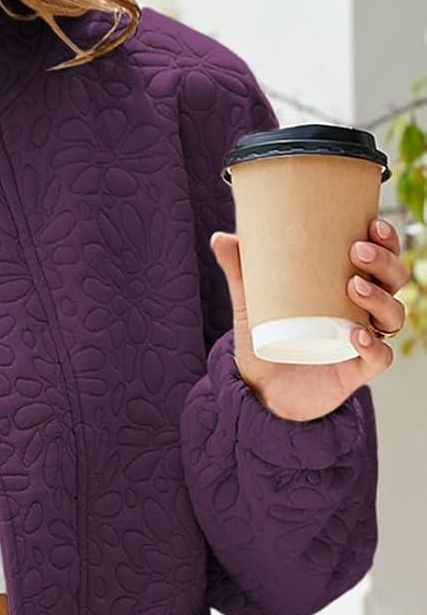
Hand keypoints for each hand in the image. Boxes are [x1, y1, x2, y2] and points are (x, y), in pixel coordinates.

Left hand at [210, 216, 409, 420]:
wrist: (260, 390)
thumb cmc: (265, 342)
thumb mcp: (250, 303)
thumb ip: (240, 271)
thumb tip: (221, 237)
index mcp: (349, 288)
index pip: (382, 259)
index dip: (387, 241)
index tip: (372, 225)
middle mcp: (364, 313)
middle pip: (394, 281)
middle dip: (383, 262)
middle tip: (356, 251)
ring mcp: (363, 342)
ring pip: (393, 316)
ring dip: (380, 298)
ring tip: (354, 286)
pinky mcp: (355, 372)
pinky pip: (379, 359)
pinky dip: (373, 347)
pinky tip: (356, 335)